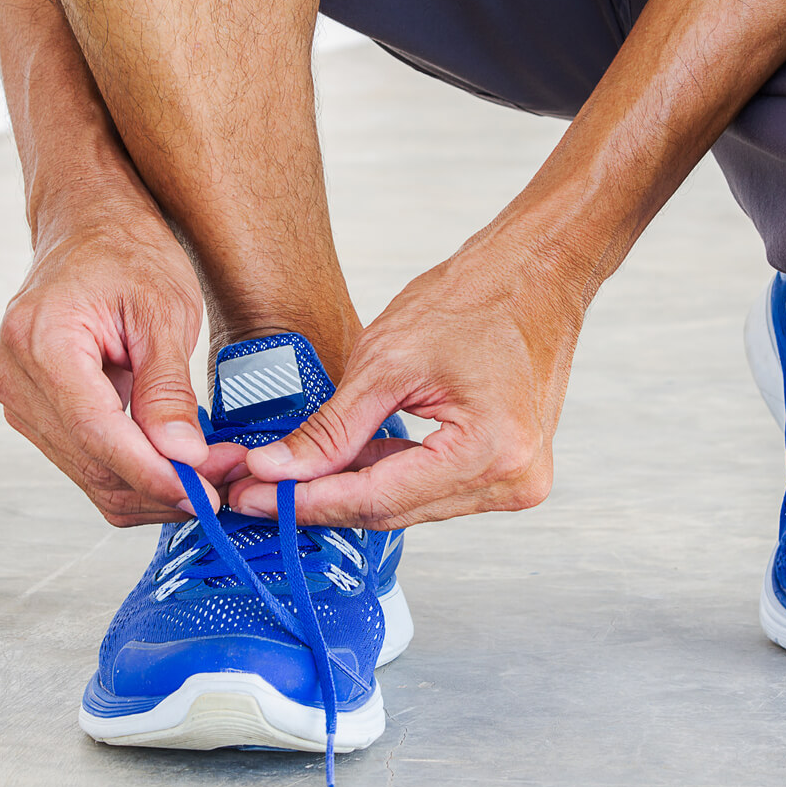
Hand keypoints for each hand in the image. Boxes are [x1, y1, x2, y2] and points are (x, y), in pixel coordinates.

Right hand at [0, 197, 245, 525]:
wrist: (90, 224)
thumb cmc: (126, 248)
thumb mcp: (166, 310)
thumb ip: (169, 389)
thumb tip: (182, 455)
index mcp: (40, 341)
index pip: (98, 435)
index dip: (155, 474)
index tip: (205, 493)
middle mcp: (13, 375)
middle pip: (92, 465)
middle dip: (164, 485)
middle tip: (227, 481)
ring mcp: (17, 396)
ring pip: (90, 475)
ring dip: (153, 485)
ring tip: (212, 471)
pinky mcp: (34, 409)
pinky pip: (86, 460)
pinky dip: (136, 470)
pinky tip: (178, 462)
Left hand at [229, 234, 587, 529]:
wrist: (536, 275)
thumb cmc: (474, 300)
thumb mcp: (386, 361)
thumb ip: (330, 430)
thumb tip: (273, 473)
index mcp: (489, 452)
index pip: (375, 499)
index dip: (304, 502)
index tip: (248, 498)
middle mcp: (512, 481)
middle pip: (391, 511)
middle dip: (317, 499)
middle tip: (251, 490)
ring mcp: (516, 481)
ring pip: (406, 505)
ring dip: (348, 490)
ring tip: (286, 475)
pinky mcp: (507, 472)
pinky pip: (429, 488)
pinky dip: (384, 476)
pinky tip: (342, 463)